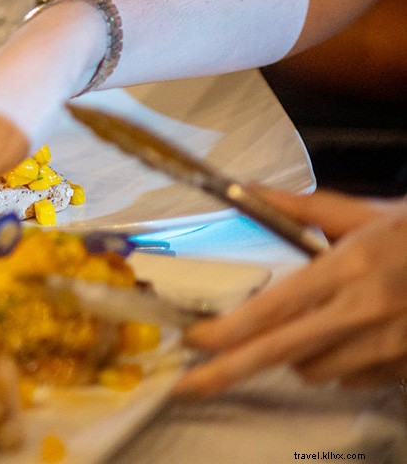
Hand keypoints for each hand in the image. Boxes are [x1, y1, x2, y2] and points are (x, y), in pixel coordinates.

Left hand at [176, 189, 406, 395]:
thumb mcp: (362, 212)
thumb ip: (300, 209)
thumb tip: (246, 189)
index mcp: (348, 267)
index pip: (274, 307)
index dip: (228, 330)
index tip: (192, 341)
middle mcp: (365, 311)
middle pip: (280, 352)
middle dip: (228, 371)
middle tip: (188, 386)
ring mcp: (391, 345)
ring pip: (315, 370)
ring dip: (296, 356)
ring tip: (311, 325)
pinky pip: (354, 379)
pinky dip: (340, 364)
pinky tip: (351, 337)